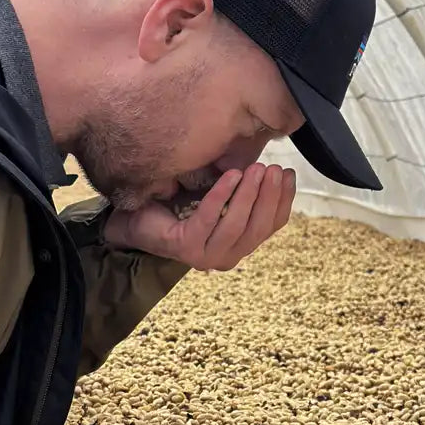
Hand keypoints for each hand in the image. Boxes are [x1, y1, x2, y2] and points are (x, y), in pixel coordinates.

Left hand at [103, 163, 296, 269]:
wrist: (136, 217)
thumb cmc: (179, 205)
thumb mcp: (219, 197)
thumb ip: (243, 192)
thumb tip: (272, 168)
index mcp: (239, 245)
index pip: (271, 226)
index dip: (283, 200)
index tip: (288, 174)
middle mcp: (227, 257)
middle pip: (257, 227)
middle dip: (269, 196)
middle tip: (273, 168)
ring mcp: (206, 257)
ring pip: (236, 225)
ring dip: (249, 194)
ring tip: (256, 169)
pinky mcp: (187, 248)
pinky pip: (209, 218)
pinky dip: (221, 195)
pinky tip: (230, 175)